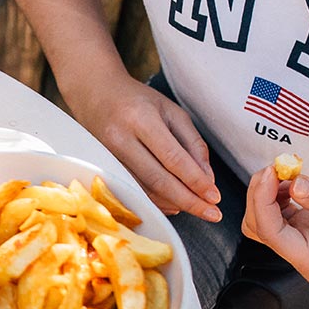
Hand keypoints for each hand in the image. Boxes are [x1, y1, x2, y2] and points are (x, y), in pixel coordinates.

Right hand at [66, 77, 221, 221]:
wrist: (94, 94)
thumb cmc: (137, 100)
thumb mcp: (171, 111)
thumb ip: (192, 143)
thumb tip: (207, 178)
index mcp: (142, 119)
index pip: (173, 158)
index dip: (195, 181)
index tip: (214, 197)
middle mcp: (121, 139)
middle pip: (159, 180)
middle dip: (188, 200)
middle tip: (212, 214)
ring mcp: (108, 156)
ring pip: (145, 190)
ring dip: (175, 203)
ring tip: (198, 209)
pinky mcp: (104, 167)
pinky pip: (134, 190)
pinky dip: (157, 201)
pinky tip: (175, 205)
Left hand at [241, 168, 308, 288]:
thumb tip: (294, 183)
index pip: (270, 232)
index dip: (262, 200)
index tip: (269, 171)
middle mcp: (303, 256)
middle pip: (261, 228)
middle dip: (261, 196)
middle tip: (277, 167)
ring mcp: (306, 245)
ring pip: (269, 221)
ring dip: (270, 196)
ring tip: (288, 173)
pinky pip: (286, 216)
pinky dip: (283, 197)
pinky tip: (296, 182)